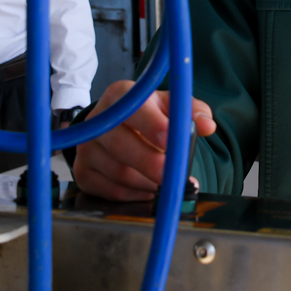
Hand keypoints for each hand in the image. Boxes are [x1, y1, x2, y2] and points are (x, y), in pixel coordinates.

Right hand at [70, 80, 215, 200]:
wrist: (115, 127)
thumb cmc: (146, 115)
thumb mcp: (168, 105)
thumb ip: (190, 111)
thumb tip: (207, 125)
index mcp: (119, 95)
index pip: (133, 108)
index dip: (151, 125)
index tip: (169, 140)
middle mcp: (97, 120)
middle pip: (121, 144)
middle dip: (150, 162)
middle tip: (172, 175)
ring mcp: (87, 147)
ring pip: (119, 172)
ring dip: (147, 182)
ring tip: (164, 182)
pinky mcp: (82, 172)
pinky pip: (111, 190)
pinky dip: (135, 194)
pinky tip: (148, 189)